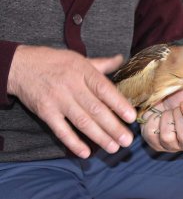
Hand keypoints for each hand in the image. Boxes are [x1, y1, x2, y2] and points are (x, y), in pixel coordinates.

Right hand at [8, 45, 135, 157]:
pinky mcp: (45, 112)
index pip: (104, 89)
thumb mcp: (80, 59)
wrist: (21, 66)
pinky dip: (73, 142)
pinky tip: (85, 152)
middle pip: (95, 109)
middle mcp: (72, 86)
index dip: (119, 104)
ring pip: (81, 121)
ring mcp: (58, 100)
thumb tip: (121, 59)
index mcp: (83, 72)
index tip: (131, 117)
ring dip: (99, 136)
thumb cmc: (56, 62)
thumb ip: (102, 63)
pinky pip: (60, 130)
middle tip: (127, 140)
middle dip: (113, 126)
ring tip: (113, 147)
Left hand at [141, 86, 182, 151]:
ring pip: (167, 138)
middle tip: (177, 107)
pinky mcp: (155, 144)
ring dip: (166, 118)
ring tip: (168, 112)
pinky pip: (151, 135)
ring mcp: (171, 146)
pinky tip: (157, 116)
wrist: (166, 93)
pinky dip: (153, 120)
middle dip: (178, 116)